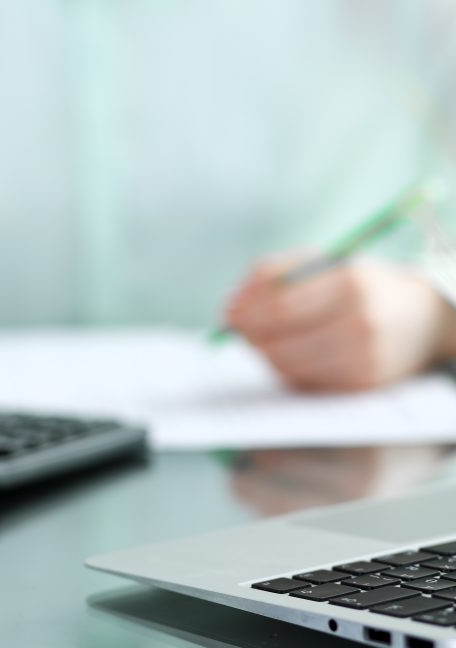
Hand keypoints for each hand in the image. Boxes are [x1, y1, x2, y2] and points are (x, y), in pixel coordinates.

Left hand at [225, 253, 455, 390]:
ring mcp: (363, 359)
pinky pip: (304, 382)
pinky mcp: (360, 386)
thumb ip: (271, 273)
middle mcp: (360, 324)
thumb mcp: (320, 262)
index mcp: (350, 285)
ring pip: (286, 367)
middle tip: (241, 328)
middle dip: (251, 337)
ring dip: (265, 353)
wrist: (420, 318)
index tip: (228, 314)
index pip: (281, 306)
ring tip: (266, 337)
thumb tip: (231, 307)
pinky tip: (291, 351)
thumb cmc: (357, 284)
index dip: (246, 313)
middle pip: (279, 343)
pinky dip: (287, 368)